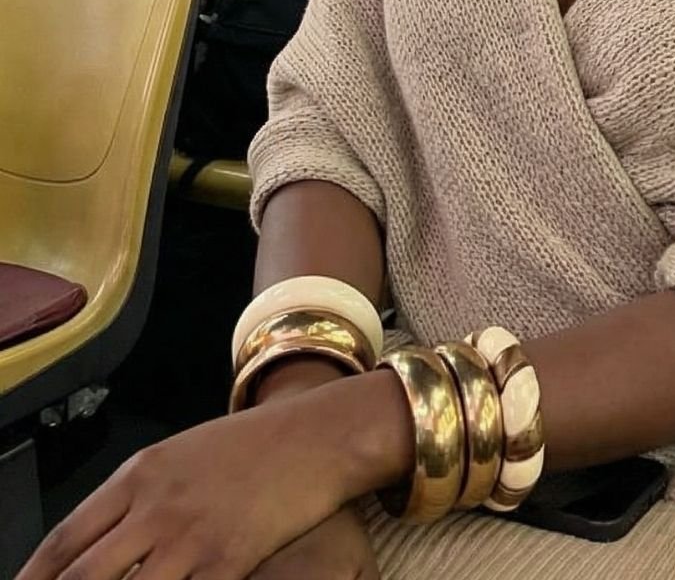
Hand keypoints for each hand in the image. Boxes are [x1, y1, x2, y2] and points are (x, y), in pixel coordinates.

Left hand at [17, 369, 408, 579]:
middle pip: (83, 577)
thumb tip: (92, 546)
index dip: (34, 578)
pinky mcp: (226, 563)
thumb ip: (135, 499)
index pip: (64, 541)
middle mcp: (154, 508)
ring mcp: (189, 539)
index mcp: (138, 476)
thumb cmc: (248, 448)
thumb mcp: (179, 457)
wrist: (314, 436)